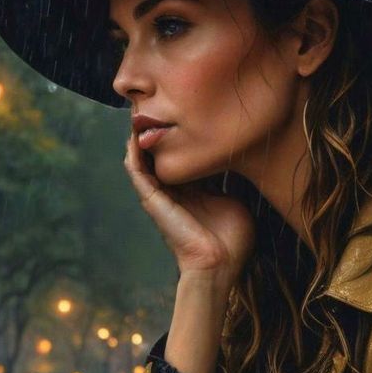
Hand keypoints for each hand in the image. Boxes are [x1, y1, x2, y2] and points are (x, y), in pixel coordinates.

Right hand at [123, 129, 254, 282]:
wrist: (218, 265)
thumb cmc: (232, 241)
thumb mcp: (235, 200)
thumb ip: (231, 182)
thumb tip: (238, 160)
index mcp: (194, 193)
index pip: (184, 161)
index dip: (182, 140)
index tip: (185, 116)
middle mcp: (175, 193)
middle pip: (161, 158)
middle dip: (158, 135)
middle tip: (156, 107)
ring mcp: (161, 197)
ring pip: (144, 162)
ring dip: (140, 140)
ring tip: (138, 115)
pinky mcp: (153, 201)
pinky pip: (137, 173)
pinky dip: (133, 155)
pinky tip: (132, 136)